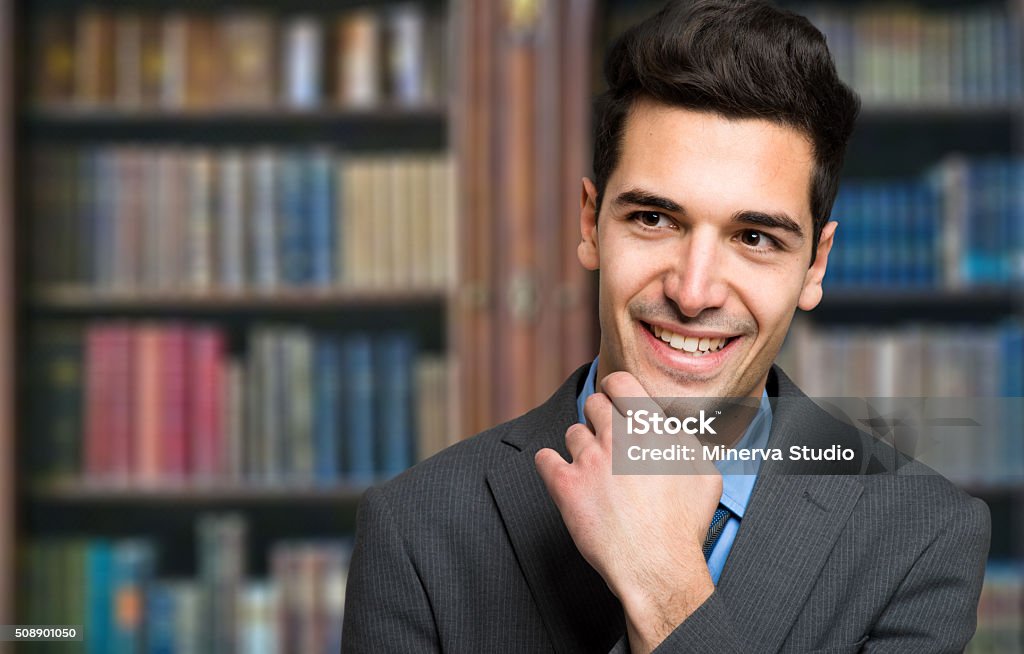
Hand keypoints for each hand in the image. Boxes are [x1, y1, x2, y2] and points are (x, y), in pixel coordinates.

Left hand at [535, 371, 722, 653]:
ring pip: (572, 433)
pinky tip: (561, 474)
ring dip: (581, 446)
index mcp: (650, 426)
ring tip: (594, 469)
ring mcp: (589, 459)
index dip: (615, 389)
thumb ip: (684, 442)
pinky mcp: (565, 485)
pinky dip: (551, 465)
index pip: (620, 382)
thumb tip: (673, 431)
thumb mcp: (705, 473)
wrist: (656, 564)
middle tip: (608, 441)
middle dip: (600, 420)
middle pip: (594, 405)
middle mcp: (617, 435)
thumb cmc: (684, 525)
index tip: (614, 398)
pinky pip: (544, 459)